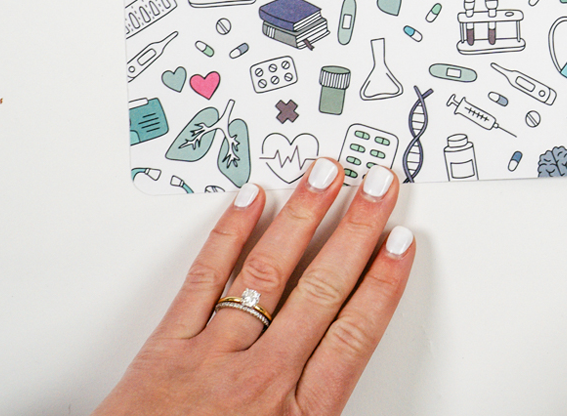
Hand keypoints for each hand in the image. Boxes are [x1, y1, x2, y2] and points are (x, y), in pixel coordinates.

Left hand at [94, 158, 414, 415]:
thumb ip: (318, 415)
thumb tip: (348, 371)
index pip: (353, 333)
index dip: (382, 282)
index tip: (401, 241)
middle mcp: (259, 381)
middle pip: (321, 289)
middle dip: (356, 228)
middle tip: (379, 184)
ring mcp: (211, 357)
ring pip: (268, 271)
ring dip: (303, 215)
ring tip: (327, 174)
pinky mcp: (165, 348)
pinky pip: (203, 279)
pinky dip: (228, 234)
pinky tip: (251, 199)